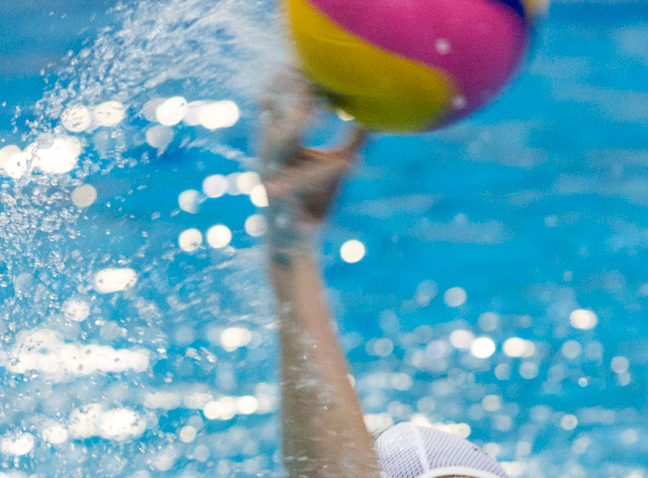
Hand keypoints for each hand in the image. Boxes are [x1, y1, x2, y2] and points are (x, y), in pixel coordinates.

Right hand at [260, 74, 366, 244]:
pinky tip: (350, 160)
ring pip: (277, 145)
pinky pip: (301, 183)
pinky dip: (325, 171)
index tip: (304, 60)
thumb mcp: (336, 166)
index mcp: (279, 145)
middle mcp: (270, 158)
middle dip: (285, 93)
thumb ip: (352, 140)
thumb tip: (378, 115)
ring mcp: (272, 179)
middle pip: (271, 116)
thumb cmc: (314, 201)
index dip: (286, 82)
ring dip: (295, 125)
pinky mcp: (282, 204)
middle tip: (307, 74)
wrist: (296, 246)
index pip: (275, 104)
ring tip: (315, 108)